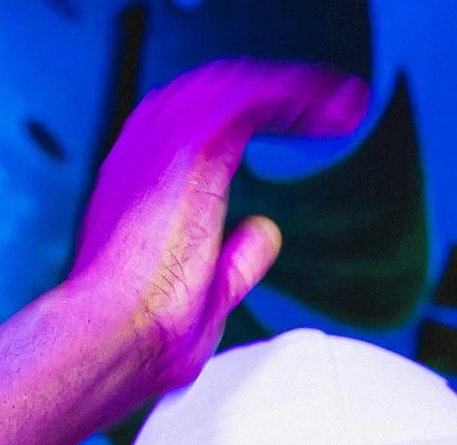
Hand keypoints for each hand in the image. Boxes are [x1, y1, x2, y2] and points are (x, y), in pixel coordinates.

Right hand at [70, 60, 369, 407]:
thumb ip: (235, 262)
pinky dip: (298, 96)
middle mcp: (143, 157)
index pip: (187, 133)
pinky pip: (253, 97)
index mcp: (137, 191)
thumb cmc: (138, 342)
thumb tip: (264, 232)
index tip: (281, 129)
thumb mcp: (202, 299)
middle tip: (324, 108)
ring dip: (296, 93)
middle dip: (272, 97)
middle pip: (214, 98)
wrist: (111, 341)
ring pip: (238, 89)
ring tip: (345, 107)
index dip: (235, 125)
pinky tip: (335, 111)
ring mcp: (162, 145)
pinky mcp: (191, 144)